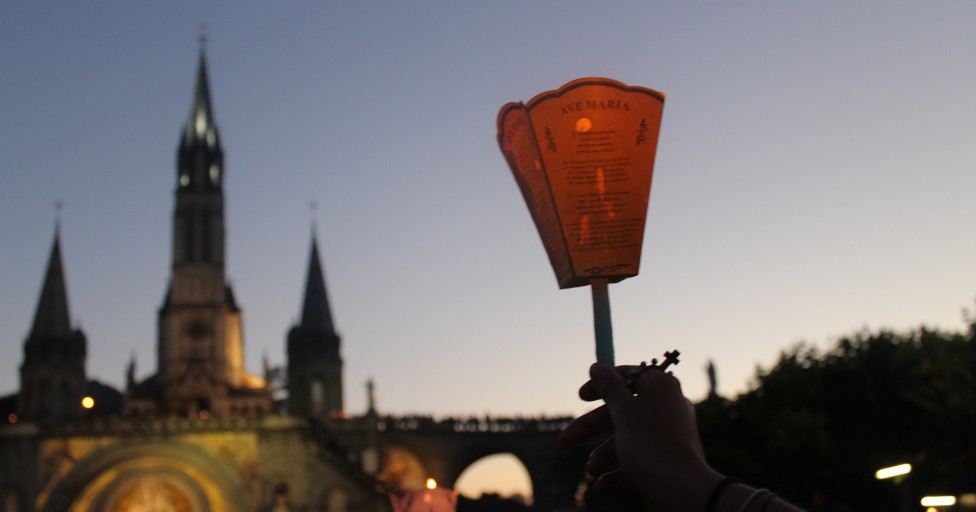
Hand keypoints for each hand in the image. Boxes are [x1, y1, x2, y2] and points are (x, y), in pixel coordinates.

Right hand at [559, 363, 722, 511]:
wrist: (685, 492)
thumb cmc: (651, 445)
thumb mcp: (623, 412)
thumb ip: (609, 388)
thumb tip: (598, 366)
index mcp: (659, 386)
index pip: (626, 376)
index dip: (601, 384)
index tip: (581, 396)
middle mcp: (665, 405)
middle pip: (620, 410)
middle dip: (591, 428)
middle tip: (564, 443)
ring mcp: (666, 433)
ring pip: (627, 436)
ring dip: (604, 454)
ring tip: (591, 471)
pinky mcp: (666, 457)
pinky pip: (638, 457)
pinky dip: (618, 470)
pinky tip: (600, 486)